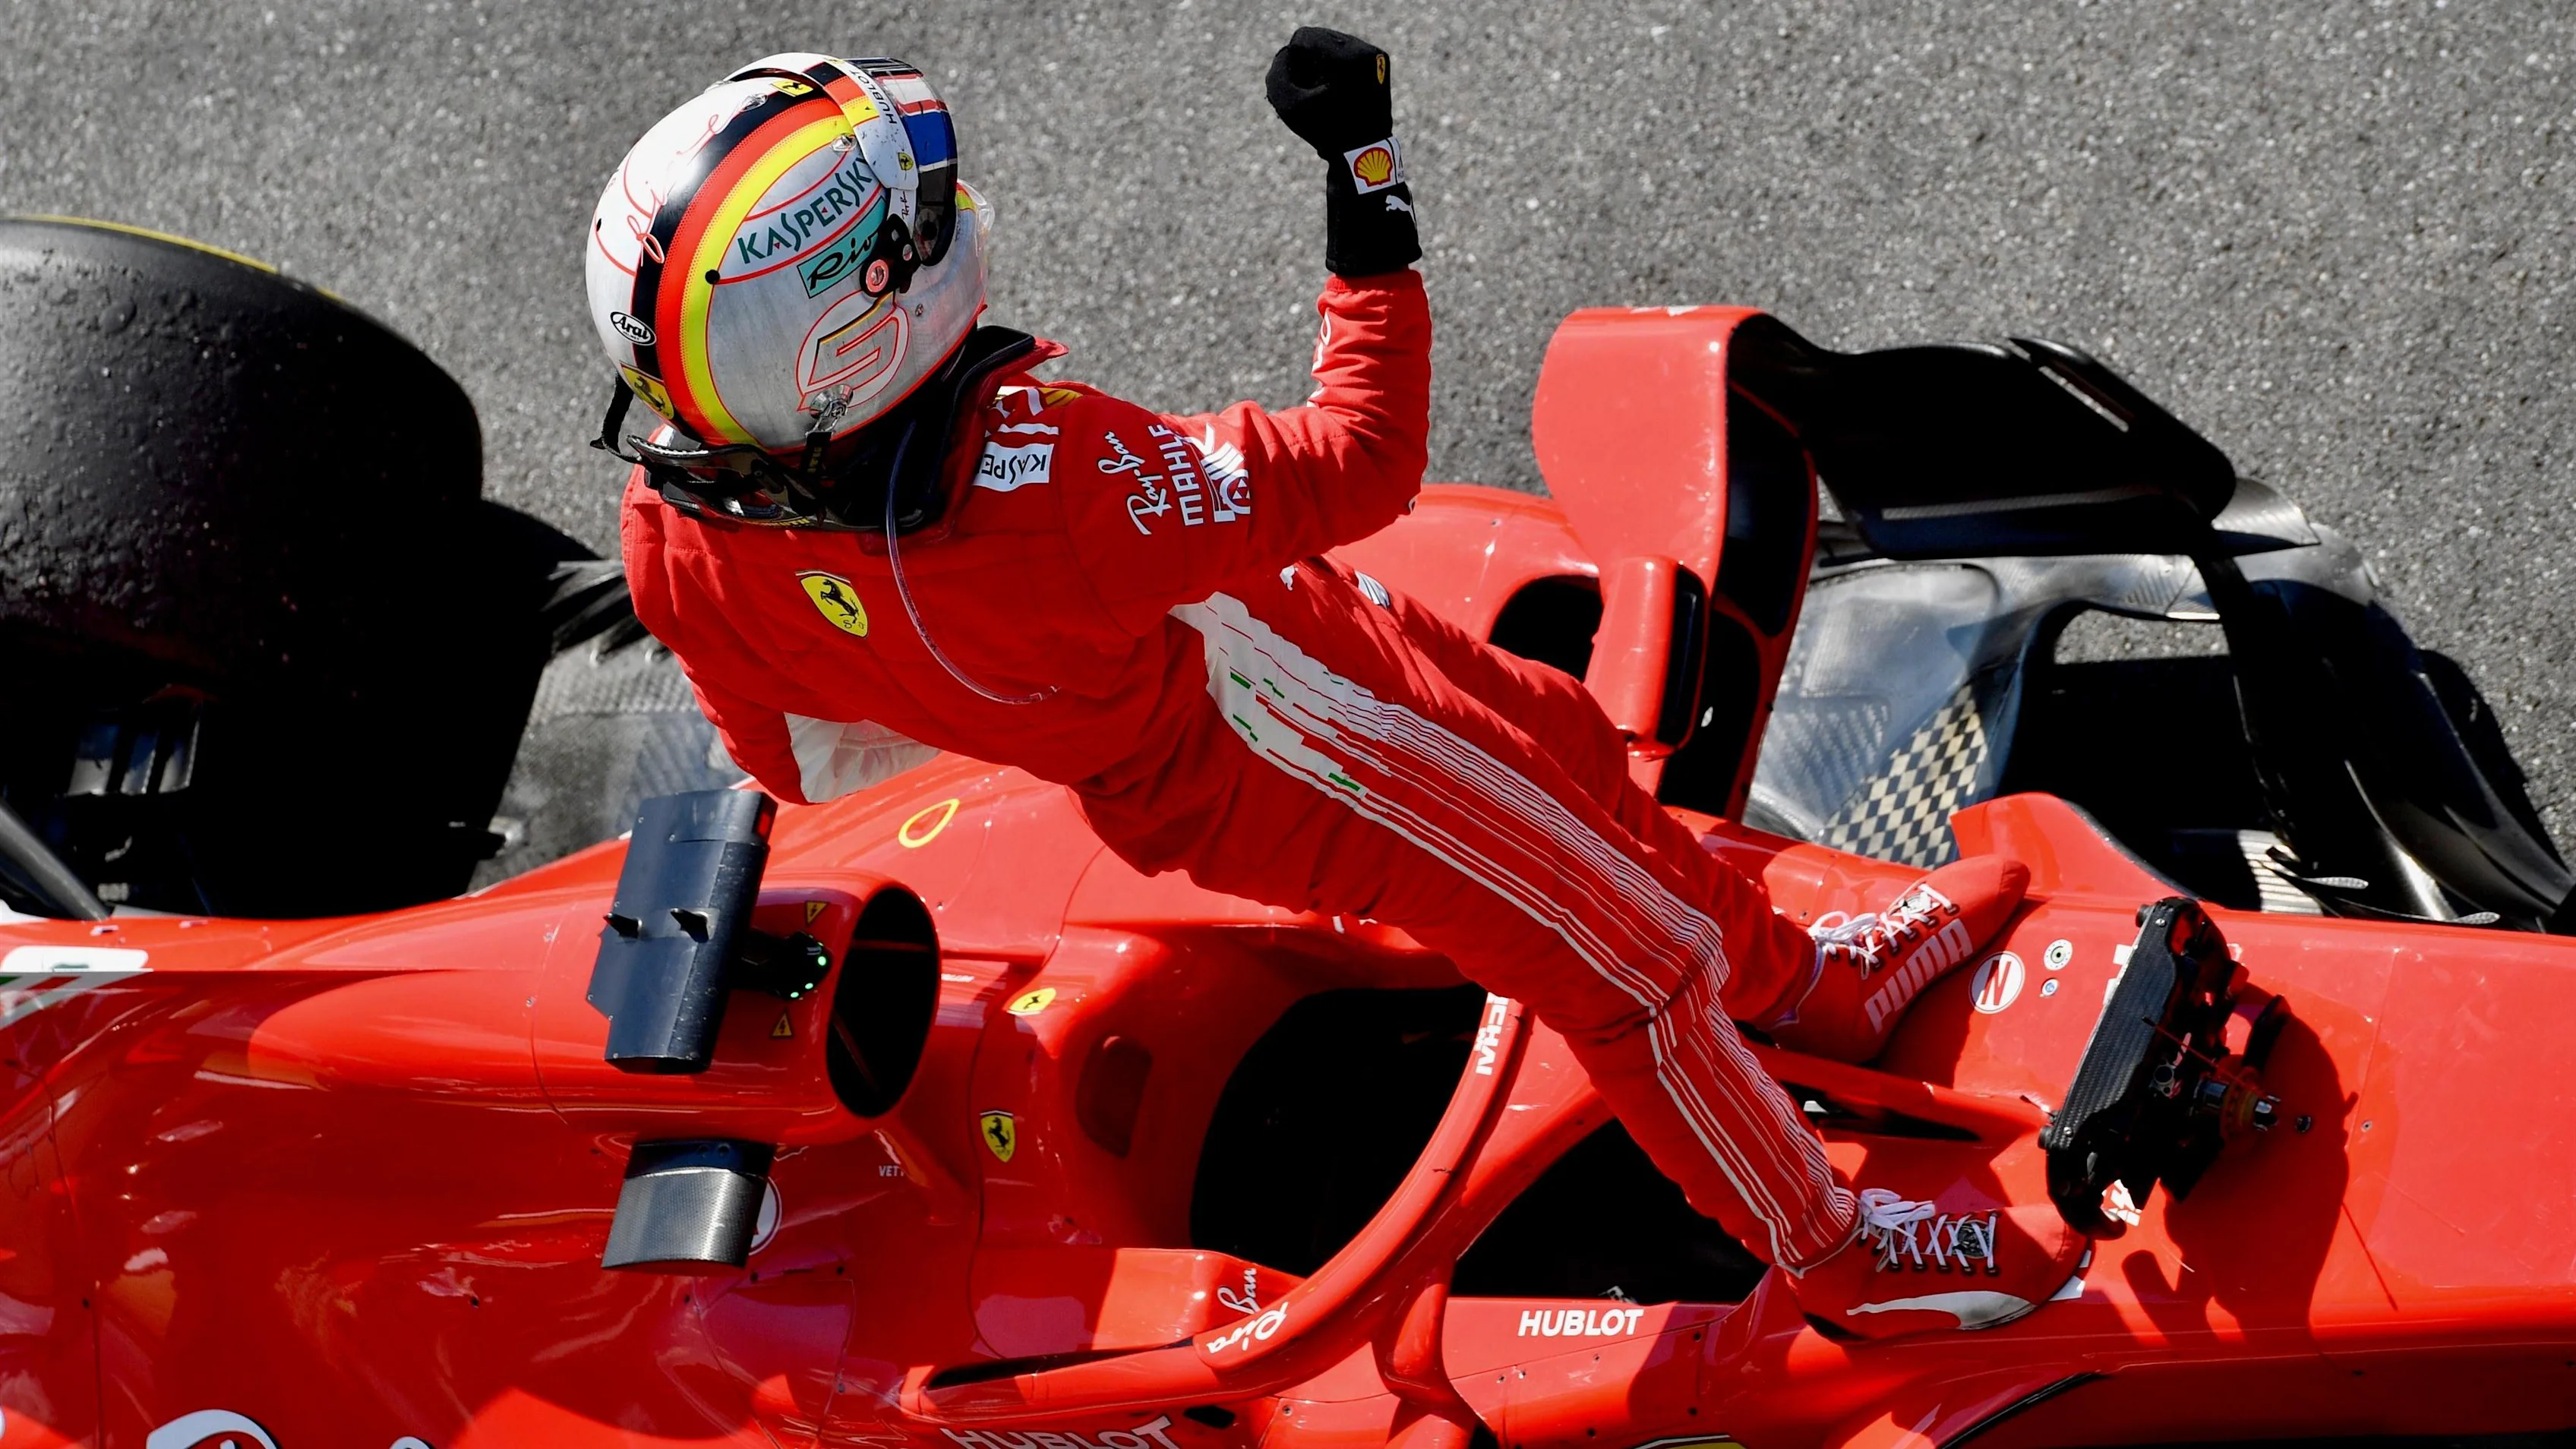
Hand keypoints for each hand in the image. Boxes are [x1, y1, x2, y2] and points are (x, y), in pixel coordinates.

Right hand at [1265, 26, 1418, 277]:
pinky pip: (1346, 58)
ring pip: (1332, 48)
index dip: (1292, 66)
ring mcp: (1376, 57)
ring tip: (1322, 98)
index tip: (1301, 93)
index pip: (1303, 38)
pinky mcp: (1379, 65)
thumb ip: (1276, 75)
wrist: (1367, 158)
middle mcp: (1367, 50)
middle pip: (1319, 40)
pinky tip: (1333, 96)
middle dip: (1307, 66)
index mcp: (1349, 56)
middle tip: (1310, 96)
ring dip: (1319, 68)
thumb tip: (1285, 56)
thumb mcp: (1290, 108)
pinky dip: (1334, 73)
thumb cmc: (1328, 135)